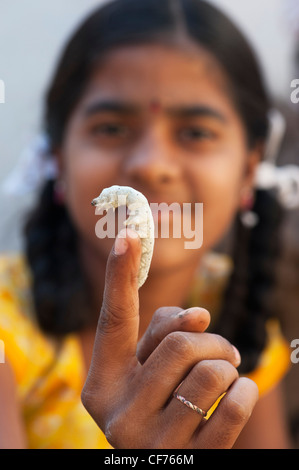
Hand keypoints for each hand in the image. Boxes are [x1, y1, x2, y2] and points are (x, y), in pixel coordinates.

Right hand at [81, 229, 258, 448]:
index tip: (128, 233)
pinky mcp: (184, 462)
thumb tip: (199, 315)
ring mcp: (149, 442)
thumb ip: (165, 334)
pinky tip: (239, 393)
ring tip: (227, 376)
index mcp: (102, 383)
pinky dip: (245, 391)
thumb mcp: (150, 372)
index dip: (120, 275)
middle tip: (225, 349)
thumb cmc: (159, 408)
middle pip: (180, 344)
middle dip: (213, 341)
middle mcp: (116, 413)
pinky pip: (232, 407)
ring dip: (229, 365)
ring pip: (209, 373)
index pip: (114, 322)